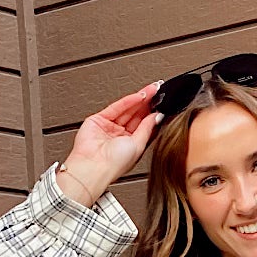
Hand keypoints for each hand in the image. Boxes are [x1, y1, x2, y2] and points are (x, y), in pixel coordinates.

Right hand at [57, 83, 162, 201]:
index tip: (163, 105)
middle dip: (148, 104)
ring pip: (127, 110)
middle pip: (136, 116)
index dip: (153, 115)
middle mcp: (120, 137)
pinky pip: (116, 107)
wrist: (94, 166)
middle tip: (159, 93)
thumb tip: (157, 117)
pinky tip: (140, 96)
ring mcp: (109, 128)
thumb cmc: (114, 165)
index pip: (145, 126)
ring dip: (140, 99)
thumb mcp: (138, 146)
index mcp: (131, 146)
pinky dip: (128, 101)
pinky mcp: (98, 120)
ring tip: (153, 91)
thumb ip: (147, 129)